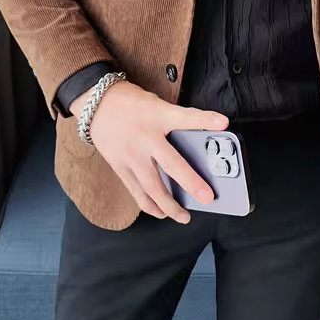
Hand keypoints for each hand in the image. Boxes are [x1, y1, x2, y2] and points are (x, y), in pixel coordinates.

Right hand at [71, 80, 228, 222]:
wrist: (96, 103)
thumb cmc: (131, 103)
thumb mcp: (156, 104)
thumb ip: (174, 120)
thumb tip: (197, 138)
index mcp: (157, 116)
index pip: (185, 117)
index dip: (205, 119)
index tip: (223, 123)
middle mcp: (145, 138)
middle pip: (171, 164)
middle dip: (191, 183)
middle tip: (207, 197)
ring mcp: (131, 155)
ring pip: (152, 186)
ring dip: (170, 205)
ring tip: (184, 216)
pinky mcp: (119, 166)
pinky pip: (136, 191)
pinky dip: (149, 205)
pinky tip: (160, 212)